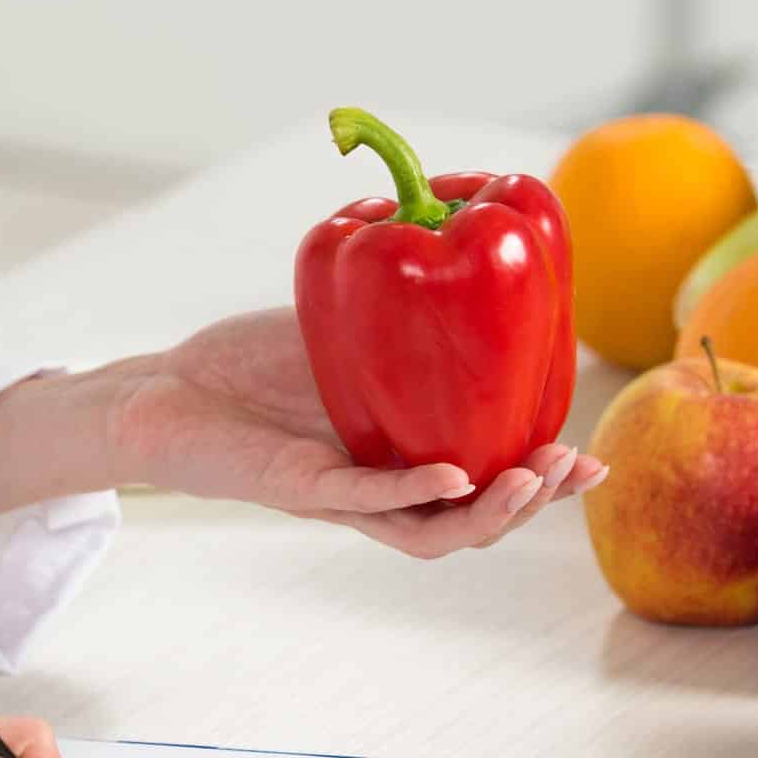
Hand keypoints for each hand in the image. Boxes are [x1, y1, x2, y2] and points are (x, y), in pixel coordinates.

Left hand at [0, 308, 604, 558]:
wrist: (167, 392)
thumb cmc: (254, 365)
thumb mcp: (347, 329)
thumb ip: (403, 307)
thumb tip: (461, 227)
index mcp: (403, 456)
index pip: (489, 480)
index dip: (542, 478)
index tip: (590, 457)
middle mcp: (380, 488)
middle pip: (473, 520)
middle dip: (533, 500)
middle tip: (574, 469)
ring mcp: (341, 494)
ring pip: (430, 530)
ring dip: (488, 512)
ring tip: (531, 481)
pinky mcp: (298, 487)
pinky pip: (365, 498)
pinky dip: (411, 492)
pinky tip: (452, 477)